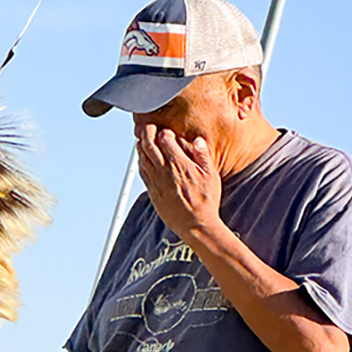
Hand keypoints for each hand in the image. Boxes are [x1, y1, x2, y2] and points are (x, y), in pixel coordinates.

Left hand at [135, 125, 222, 242]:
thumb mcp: (211, 176)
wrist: (195, 225)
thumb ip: (203, 156)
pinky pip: (142, 172)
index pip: (165, 139)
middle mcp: (165, 171)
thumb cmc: (206, 201)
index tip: (166, 130)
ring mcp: (156, 182)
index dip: (163, 131)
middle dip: (146, 132)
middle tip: (147, 126)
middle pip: (148, 144)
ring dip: (140, 145)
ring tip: (142, 138)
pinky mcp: (153, 192)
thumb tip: (197, 140)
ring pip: (142, 157)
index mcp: (179, 164)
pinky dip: (141, 161)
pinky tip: (142, 158)